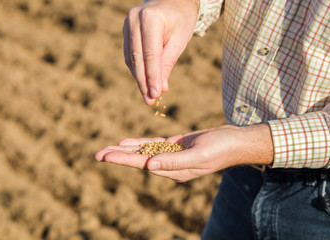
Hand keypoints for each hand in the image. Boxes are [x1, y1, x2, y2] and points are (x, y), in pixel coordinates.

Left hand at [95, 124, 273, 181]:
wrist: (234, 141)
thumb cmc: (220, 149)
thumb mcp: (198, 155)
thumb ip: (174, 162)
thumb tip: (149, 166)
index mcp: (173, 171)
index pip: (142, 165)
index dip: (123, 160)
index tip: (105, 157)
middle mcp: (169, 165)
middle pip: (138, 160)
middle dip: (117, 157)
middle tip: (96, 154)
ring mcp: (171, 155)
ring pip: (142, 153)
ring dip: (124, 151)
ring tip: (105, 150)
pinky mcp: (174, 145)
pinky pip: (152, 145)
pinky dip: (139, 144)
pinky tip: (126, 143)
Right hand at [123, 0, 198, 104]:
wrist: (173, 0)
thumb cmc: (181, 19)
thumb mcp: (180, 40)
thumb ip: (168, 63)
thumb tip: (160, 89)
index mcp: (150, 19)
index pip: (150, 54)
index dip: (152, 76)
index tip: (156, 95)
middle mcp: (134, 20)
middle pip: (137, 58)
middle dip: (143, 82)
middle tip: (149, 101)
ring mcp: (126, 25)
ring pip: (131, 58)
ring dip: (139, 78)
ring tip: (147, 96)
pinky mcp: (125, 31)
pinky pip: (129, 55)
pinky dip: (136, 69)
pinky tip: (143, 82)